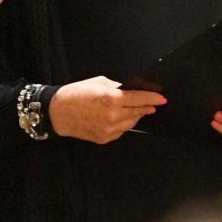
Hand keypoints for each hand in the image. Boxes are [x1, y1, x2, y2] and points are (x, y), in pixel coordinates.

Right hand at [50, 77, 165, 143]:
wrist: (58, 112)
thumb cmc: (77, 93)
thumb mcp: (99, 82)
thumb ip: (118, 87)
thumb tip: (133, 90)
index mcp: (112, 99)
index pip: (140, 98)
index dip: (153, 98)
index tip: (163, 99)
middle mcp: (113, 116)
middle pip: (138, 112)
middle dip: (146, 107)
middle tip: (151, 104)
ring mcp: (109, 130)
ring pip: (132, 123)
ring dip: (136, 116)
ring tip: (136, 109)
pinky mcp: (105, 139)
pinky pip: (121, 131)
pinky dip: (124, 124)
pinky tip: (120, 118)